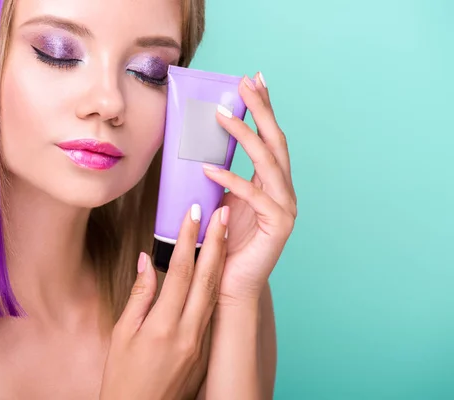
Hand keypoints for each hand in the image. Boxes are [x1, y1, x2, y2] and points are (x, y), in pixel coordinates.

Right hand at [100, 205, 228, 399]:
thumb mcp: (121, 335)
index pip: (180, 271)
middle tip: (221, 211)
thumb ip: (139, 295)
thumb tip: (148, 260)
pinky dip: (215, 285)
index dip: (188, 238)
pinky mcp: (205, 351)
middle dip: (215, 241)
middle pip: (206, 278)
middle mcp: (188, 333)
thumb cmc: (123, 379)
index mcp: (162, 326)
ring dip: (220, 260)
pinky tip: (217, 270)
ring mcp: (200, 343)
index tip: (193, 213)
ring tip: (224, 233)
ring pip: (214, 293)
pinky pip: (212, 311)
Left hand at [203, 72, 296, 304]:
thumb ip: (221, 175)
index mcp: (272, 182)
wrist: (228, 283)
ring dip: (246, 136)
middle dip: (261, 110)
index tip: (253, 80)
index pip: (269, 138)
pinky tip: (208, 167)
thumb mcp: (221, 200)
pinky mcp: (279, 224)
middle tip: (245, 84)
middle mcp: (283, 190)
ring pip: (268, 161)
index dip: (264, 108)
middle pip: (275, 141)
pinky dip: (230, 179)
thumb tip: (201, 145)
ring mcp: (285, 206)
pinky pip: (253, 194)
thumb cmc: (223, 242)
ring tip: (222, 116)